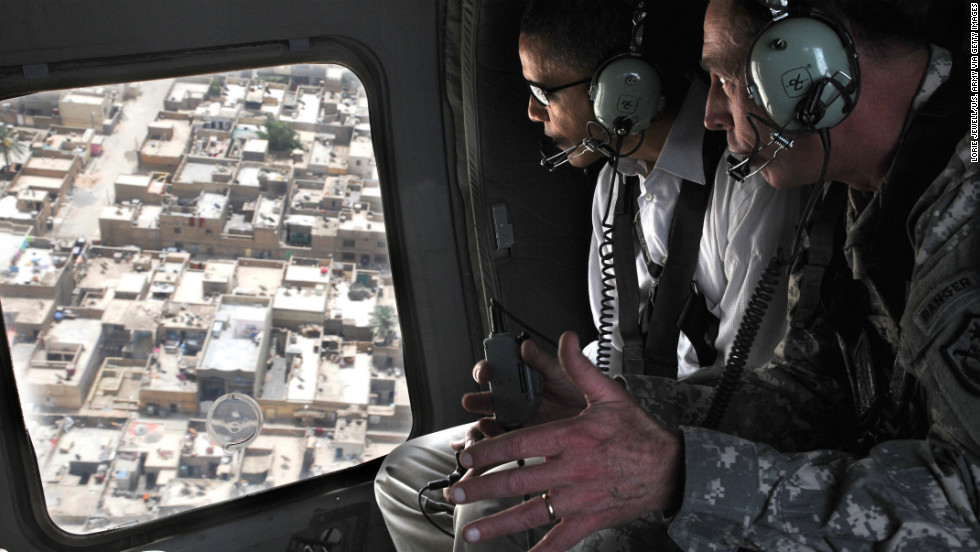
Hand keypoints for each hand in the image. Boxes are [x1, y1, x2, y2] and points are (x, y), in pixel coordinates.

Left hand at [449, 332, 683, 551]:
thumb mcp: (610, 394)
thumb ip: (580, 368)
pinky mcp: (590, 520)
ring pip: (531, 513)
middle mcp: (573, 470)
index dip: (489, 450)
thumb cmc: (638, 433)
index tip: (466, 455)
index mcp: (573, 437)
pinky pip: (560, 541)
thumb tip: (565, 340)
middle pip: (517, 480)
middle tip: (455, 492)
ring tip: (471, 533)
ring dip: (497, 524)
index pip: (520, 443)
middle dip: (481, 487)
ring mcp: (580, 499)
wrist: (671, 469)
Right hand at [461, 338, 588, 430]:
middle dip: (480, 399)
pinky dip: (495, 441)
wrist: (603, 427)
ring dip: (484, 421)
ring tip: (483, 424)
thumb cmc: (585, 397)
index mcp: (528, 377)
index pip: (501, 369)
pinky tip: (493, 441)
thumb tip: (527, 347)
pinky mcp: (525, 440)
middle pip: (492, 396)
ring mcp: (522, 419)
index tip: (485, 373)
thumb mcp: (566, 375)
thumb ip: (545, 362)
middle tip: (473, 401)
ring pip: (494, 419)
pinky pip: (505, 440)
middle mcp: (521, 397)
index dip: (488, 369)